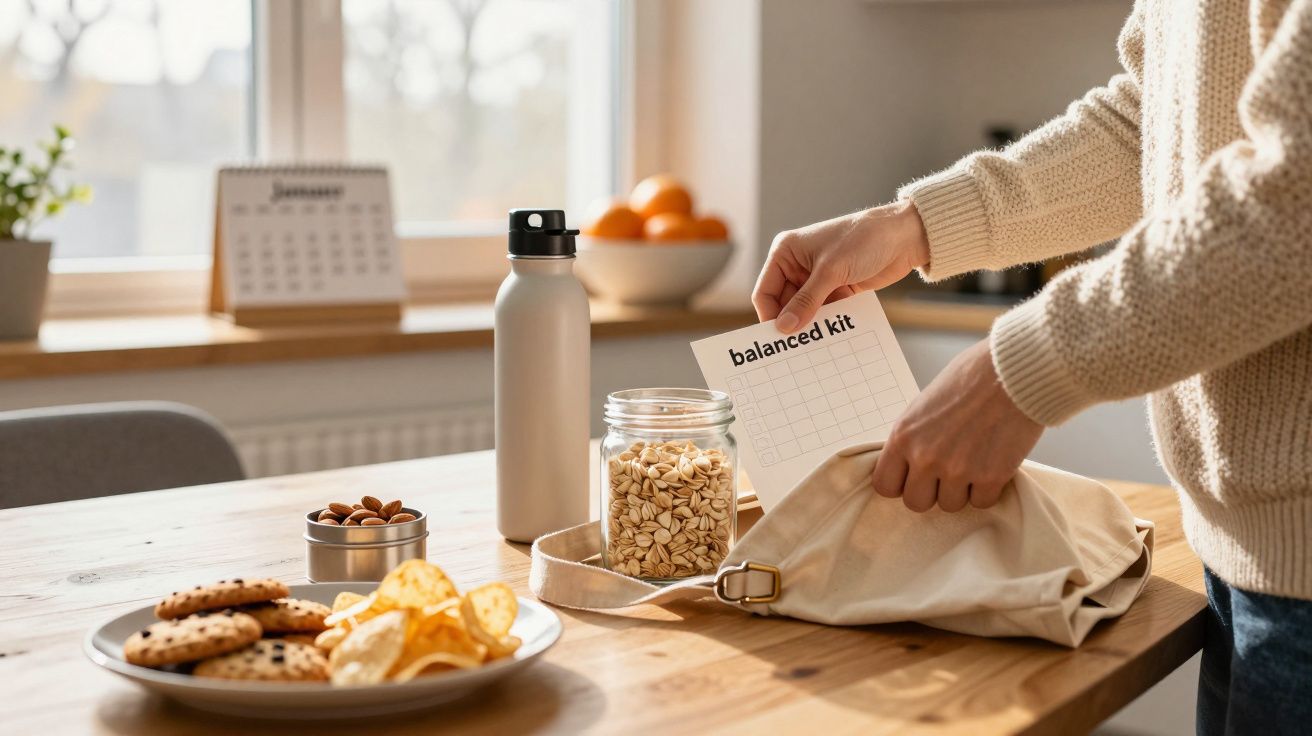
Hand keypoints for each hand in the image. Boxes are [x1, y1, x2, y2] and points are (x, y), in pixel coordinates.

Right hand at [753, 201, 929, 332]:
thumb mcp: (831, 271)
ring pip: (804, 311)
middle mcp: (797, 265)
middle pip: (784, 304)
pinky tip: (831, 337)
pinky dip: (827, 323)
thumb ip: (806, 301)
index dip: (770, 315)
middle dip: (791, 323)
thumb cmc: (863, 239)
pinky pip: (824, 312)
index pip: (766, 291)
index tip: (777, 339)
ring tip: (814, 345)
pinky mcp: (836, 288)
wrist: (903, 237)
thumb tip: (784, 327)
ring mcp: (817, 278)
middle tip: (795, 349)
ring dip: (810, 325)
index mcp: (786, 252)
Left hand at [872, 339, 1043, 511]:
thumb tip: (911, 462)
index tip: (914, 476)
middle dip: (931, 491)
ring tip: (974, 462)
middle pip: (916, 502)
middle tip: (946, 473)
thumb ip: (915, 437)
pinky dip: (988, 489)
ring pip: (950, 505)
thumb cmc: (971, 377)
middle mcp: (925, 457)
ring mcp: (958, 469)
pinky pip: (982, 502)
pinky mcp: (991, 476)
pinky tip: (993, 464)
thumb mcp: (925, 404)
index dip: (901, 484)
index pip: (884, 485)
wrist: (1012, 372)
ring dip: (961, 490)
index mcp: (903, 436)